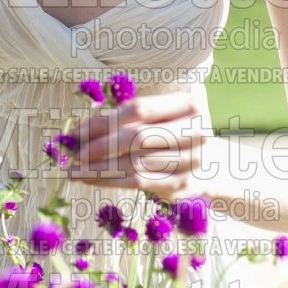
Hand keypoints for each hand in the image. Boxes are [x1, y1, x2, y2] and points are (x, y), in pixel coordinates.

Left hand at [66, 91, 212, 201]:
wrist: (213, 165)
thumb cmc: (173, 132)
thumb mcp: (158, 117)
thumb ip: (127, 118)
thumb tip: (81, 129)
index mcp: (189, 104)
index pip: (139, 109)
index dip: (107, 119)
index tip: (79, 130)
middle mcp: (195, 130)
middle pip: (136, 136)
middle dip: (100, 145)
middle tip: (73, 152)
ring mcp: (191, 160)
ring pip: (134, 163)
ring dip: (99, 167)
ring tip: (74, 169)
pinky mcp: (182, 184)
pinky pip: (138, 182)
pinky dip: (109, 181)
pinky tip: (89, 180)